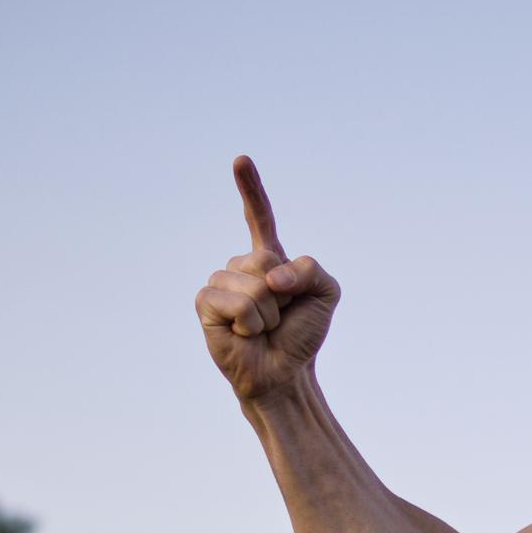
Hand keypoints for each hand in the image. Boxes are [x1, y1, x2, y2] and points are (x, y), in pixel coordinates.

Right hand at [195, 154, 341, 405]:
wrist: (285, 372)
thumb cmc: (302, 334)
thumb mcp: (325, 294)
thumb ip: (310, 269)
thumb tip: (271, 276)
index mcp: (269, 258)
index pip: (260, 218)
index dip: (250, 190)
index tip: (240, 160)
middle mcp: (241, 267)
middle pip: (265, 258)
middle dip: (284, 292)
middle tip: (280, 315)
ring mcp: (220, 283)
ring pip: (252, 284)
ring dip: (268, 312)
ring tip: (263, 328)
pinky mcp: (205, 303)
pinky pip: (234, 301)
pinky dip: (249, 322)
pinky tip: (245, 334)